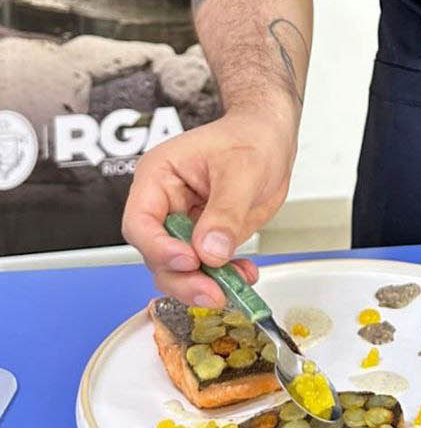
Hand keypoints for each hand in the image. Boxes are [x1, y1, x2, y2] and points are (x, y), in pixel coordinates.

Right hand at [121, 107, 297, 306]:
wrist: (272, 135)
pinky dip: (223, 276)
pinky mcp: (206, 236)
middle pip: (156, 253)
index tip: (189, 260)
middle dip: (182, 277)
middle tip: (211, 292)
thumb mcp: (243, 169)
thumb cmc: (251, 137)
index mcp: (158, 177)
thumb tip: (210, 251)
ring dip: (203, 283)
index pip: (141, 223)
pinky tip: (242, 277)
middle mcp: (164, 204)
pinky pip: (206, 265)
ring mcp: (185, 223)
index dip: (159, 248)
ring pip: (179, 267)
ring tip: (231, 288)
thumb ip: (225, 212)